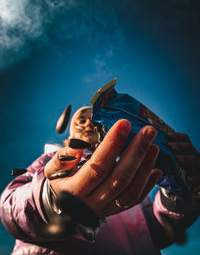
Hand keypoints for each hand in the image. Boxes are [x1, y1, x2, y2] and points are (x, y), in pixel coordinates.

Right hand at [45, 120, 161, 217]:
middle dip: (136, 152)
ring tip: (155, 147)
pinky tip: (157, 169)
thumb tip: (78, 148)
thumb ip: (61, 160)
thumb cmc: (59, 185)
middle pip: (119, 178)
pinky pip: (134, 201)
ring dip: (145, 168)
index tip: (124, 124)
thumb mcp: (51, 172)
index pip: (98, 166)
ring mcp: (106, 209)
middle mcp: (92, 202)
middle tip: (148, 131)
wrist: (62, 211)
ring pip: (131, 191)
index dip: (112, 145)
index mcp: (75, 190)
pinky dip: (147, 185)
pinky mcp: (115, 211)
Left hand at [166, 132, 199, 187]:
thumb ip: (165, 153)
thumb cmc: (178, 169)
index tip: (166, 135)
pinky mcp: (199, 178)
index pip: (184, 138)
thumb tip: (149, 147)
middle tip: (168, 146)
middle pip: (189, 146)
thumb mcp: (173, 159)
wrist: (189, 182)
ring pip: (195, 159)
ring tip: (177, 158)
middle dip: (179, 145)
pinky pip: (198, 178)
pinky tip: (188, 179)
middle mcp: (193, 155)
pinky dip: (194, 179)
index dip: (176, 135)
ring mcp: (198, 166)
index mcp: (186, 149)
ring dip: (186, 158)